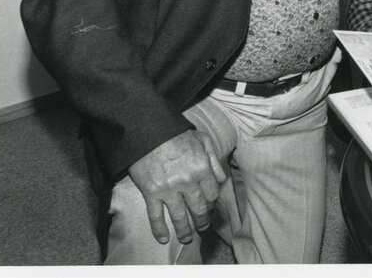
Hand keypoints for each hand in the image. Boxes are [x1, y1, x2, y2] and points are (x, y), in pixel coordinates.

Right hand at [127, 130, 227, 244]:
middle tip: (203, 227)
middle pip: (199, 209)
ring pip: (180, 217)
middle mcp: (187, 182)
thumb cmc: (177, 134)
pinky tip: (164, 239)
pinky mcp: (151, 193)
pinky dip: (159, 230)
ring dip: (185, 230)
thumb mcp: (203, 140)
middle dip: (202, 221)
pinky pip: (156, 216)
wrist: (149, 132)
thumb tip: (222, 179)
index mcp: (202, 169)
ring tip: (187, 238)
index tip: (210, 206)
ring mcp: (169, 190)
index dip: (212, 203)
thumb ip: (214, 160)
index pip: (212, 194)